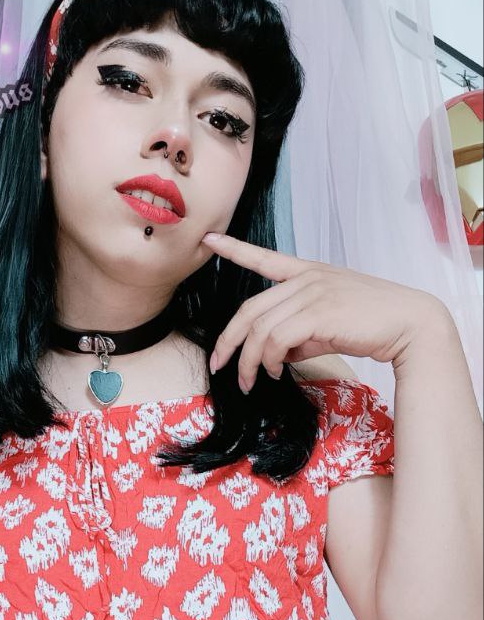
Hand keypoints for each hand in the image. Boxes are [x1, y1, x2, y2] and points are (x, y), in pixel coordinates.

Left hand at [200, 232, 445, 391]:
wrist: (410, 324)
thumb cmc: (373, 324)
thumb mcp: (330, 324)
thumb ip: (301, 334)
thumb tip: (278, 356)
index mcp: (309, 272)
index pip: (264, 257)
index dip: (234, 249)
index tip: (210, 239)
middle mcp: (306, 278)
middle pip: (249, 309)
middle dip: (228, 340)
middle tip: (219, 364)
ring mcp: (312, 293)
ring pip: (260, 329)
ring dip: (250, 361)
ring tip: (253, 380)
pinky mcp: (319, 313)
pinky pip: (277, 340)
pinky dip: (270, 361)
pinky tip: (277, 372)